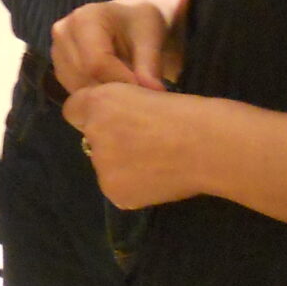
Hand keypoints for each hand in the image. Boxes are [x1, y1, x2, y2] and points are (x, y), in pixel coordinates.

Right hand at [50, 0, 186, 93]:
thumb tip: (154, 92)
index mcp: (84, 19)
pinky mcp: (58, 67)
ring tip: (126, 87)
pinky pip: (75, 91)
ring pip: (78, 88)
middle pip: (84, 77)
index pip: (96, 63)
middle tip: (138, 93)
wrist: (129, 21)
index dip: (121, 81)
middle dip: (113, 90)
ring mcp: (57, 51)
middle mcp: (63, 32)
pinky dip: (95, 95)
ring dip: (103, 95)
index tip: (145, 92)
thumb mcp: (150, 39)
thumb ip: (149, 66)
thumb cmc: (140, 25)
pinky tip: (113, 86)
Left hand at [63, 81, 213, 209]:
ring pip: (105, 165)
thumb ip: (118, 105)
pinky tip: (159, 177)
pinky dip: (135, 185)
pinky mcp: (116, 192)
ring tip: (159, 160)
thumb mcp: (147, 93)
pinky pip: (118, 188)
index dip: (96, 113)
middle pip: (91, 139)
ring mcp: (103, 165)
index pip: (75, 109)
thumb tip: (110, 121)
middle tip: (148, 141)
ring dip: (123, 164)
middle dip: (111, 139)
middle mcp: (93, 132)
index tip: (119, 117)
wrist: (211, 146)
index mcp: (100, 101)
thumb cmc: (190, 112)